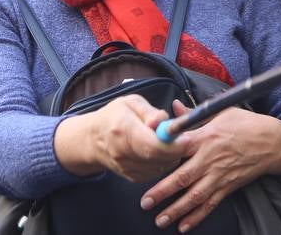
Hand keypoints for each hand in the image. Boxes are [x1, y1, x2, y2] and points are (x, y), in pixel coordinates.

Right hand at [54, 95, 187, 181]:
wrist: (93, 139)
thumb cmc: (115, 116)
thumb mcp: (131, 103)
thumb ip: (150, 112)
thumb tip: (162, 121)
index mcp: (123, 130)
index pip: (151, 145)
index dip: (172, 145)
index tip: (187, 138)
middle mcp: (123, 153)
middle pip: (158, 159)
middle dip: (176, 149)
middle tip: (182, 137)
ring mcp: (127, 168)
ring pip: (160, 166)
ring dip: (170, 155)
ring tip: (164, 140)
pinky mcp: (132, 177)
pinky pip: (156, 172)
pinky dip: (162, 161)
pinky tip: (156, 149)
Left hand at [141, 104, 280, 230]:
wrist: (273, 142)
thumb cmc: (246, 124)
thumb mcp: (220, 112)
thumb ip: (194, 114)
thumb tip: (174, 108)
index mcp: (206, 137)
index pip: (179, 147)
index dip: (162, 155)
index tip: (145, 163)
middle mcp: (210, 159)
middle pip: (182, 177)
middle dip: (162, 192)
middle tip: (145, 202)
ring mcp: (219, 175)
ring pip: (194, 196)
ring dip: (176, 209)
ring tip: (160, 220)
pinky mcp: (228, 187)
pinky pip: (210, 205)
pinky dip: (197, 217)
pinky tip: (183, 226)